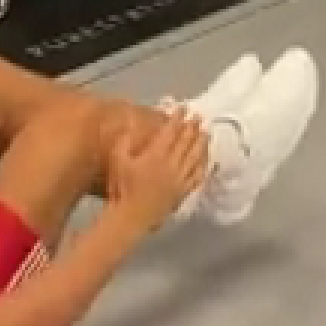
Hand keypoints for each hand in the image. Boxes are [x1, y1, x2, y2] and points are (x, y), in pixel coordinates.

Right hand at [104, 108, 209, 232]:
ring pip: (195, 157)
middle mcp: (171, 164)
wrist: (132, 217)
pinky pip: (197, 176)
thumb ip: (124, 142)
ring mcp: (180, 179)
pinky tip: (208, 161)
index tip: (183, 108)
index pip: (170, 132)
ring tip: (207, 133)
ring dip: (202, 143)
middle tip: (199, 116)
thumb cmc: (122, 189)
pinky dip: (204, 166)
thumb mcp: (117, 161)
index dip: (178, 118)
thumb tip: (131, 124)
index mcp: (155, 155)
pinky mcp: (183, 192)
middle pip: (186, 142)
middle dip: (193, 127)